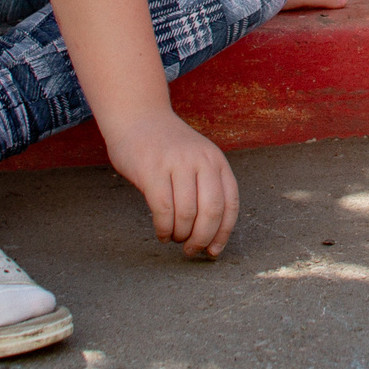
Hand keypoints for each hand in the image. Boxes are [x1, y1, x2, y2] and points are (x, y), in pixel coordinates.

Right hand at [103, 110, 240, 257]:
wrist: (138, 117)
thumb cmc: (167, 148)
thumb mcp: (197, 159)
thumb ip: (206, 187)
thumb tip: (212, 235)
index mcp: (216, 161)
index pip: (230, 204)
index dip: (223, 233)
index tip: (214, 251)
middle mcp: (201, 160)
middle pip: (211, 212)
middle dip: (202, 239)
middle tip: (191, 250)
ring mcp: (176, 163)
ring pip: (187, 214)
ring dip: (180, 235)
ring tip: (173, 237)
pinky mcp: (152, 170)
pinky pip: (163, 210)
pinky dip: (164, 229)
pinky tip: (161, 233)